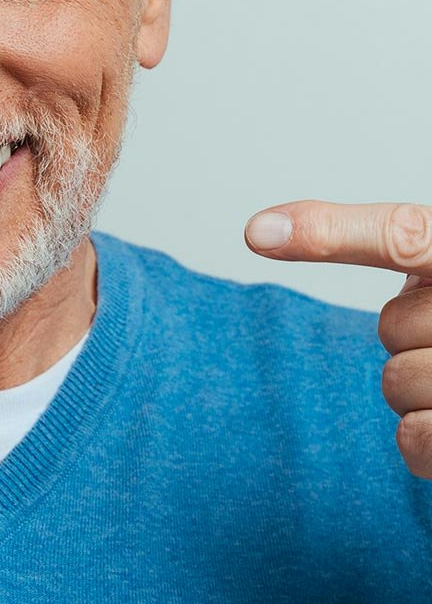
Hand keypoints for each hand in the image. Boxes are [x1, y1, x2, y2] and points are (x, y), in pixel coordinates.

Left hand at [245, 201, 431, 477]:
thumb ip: (394, 240)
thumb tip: (260, 231)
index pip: (403, 238)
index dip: (328, 232)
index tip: (257, 233)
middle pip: (393, 327)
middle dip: (412, 336)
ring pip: (399, 383)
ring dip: (418, 389)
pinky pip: (417, 440)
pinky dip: (423, 438)